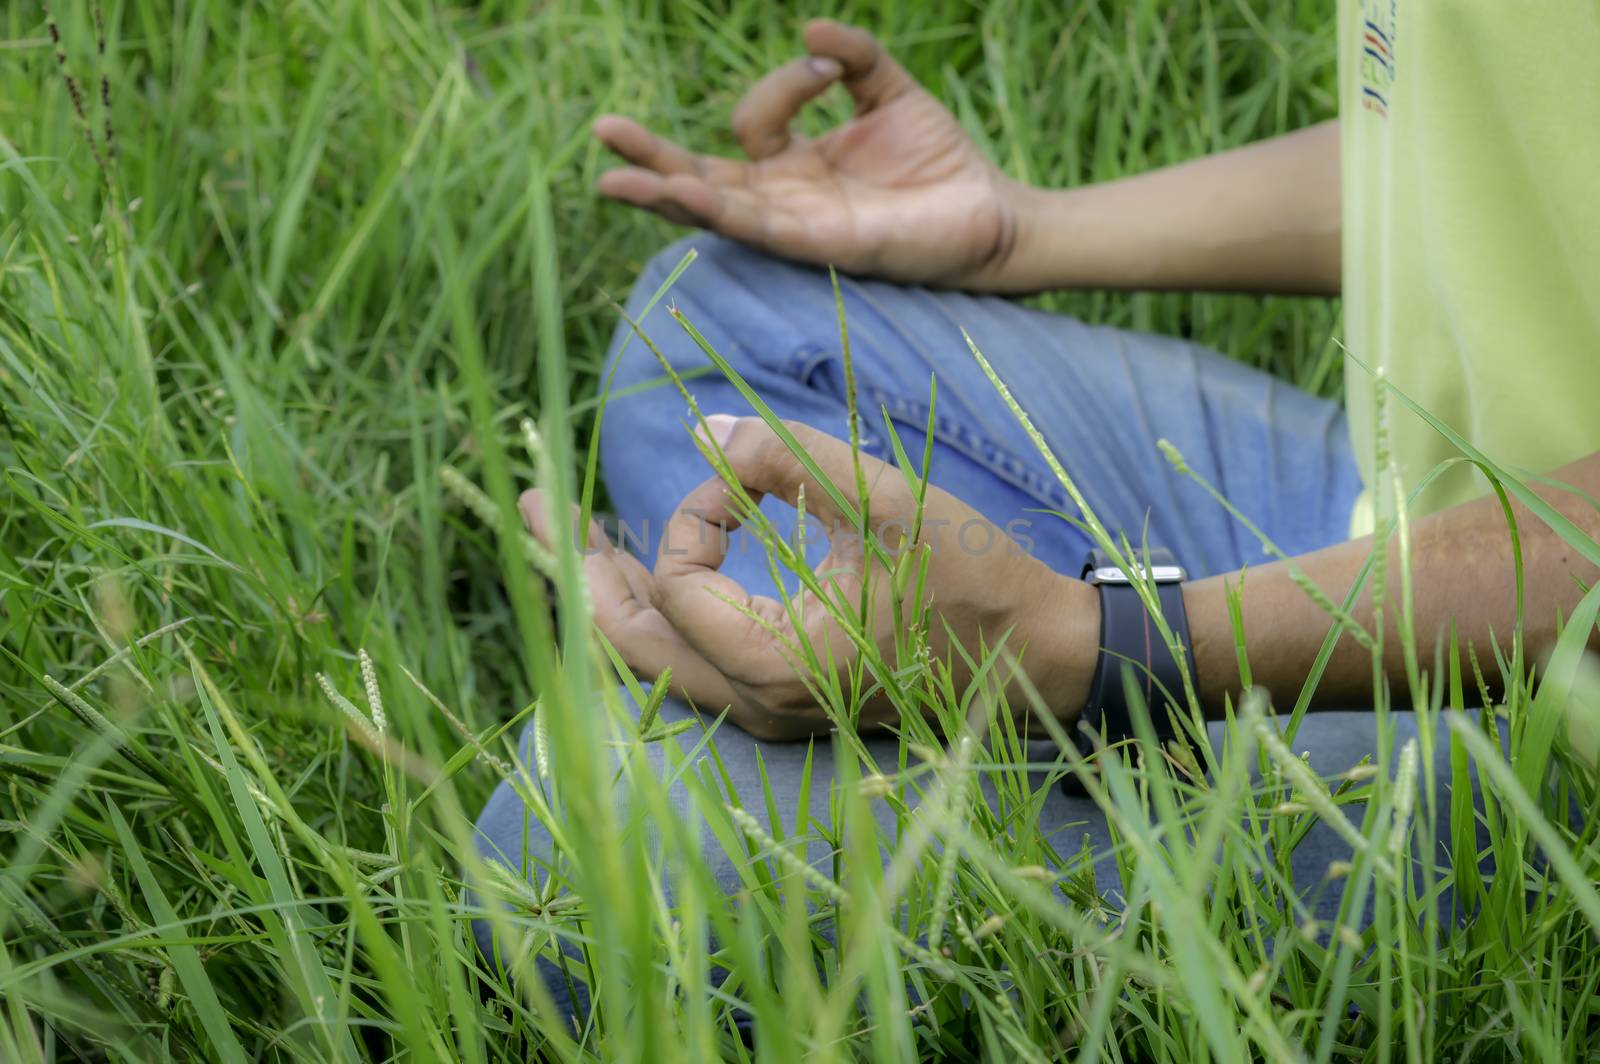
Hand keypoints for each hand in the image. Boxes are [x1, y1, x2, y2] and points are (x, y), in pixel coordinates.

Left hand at [520, 416, 1097, 738]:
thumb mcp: (886, 502)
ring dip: (604, 594)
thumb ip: (786, 460)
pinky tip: (633, 574)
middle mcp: (751, 702)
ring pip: (648, 661)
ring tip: (563, 536)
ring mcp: (762, 712)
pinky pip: (684, 665)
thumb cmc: (968, 579)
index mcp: (771, 659)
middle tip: (527, 504)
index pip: (677, 581)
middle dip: (574, 567)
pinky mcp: (778, 705)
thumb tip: (699, 431)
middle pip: (623, 641)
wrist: (1030, 659)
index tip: (749, 480)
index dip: (696, 515)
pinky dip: (649, 616)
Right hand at [592, 20, 1031, 290]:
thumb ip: (852, 58)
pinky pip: (758, 228)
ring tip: (614, 181)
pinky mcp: (820, 248)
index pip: (752, 120)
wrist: (990, 213)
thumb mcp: (890, 91)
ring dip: (666, 193)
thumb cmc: (940, 161)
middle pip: (699, 177)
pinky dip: (720, 211)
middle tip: (603, 132)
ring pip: (715, 209)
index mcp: (792, 164)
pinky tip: (686, 194)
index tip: (827, 67)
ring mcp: (796, 227)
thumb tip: (809, 29)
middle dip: (650, 158)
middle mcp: (783, 199)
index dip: (783, 83)